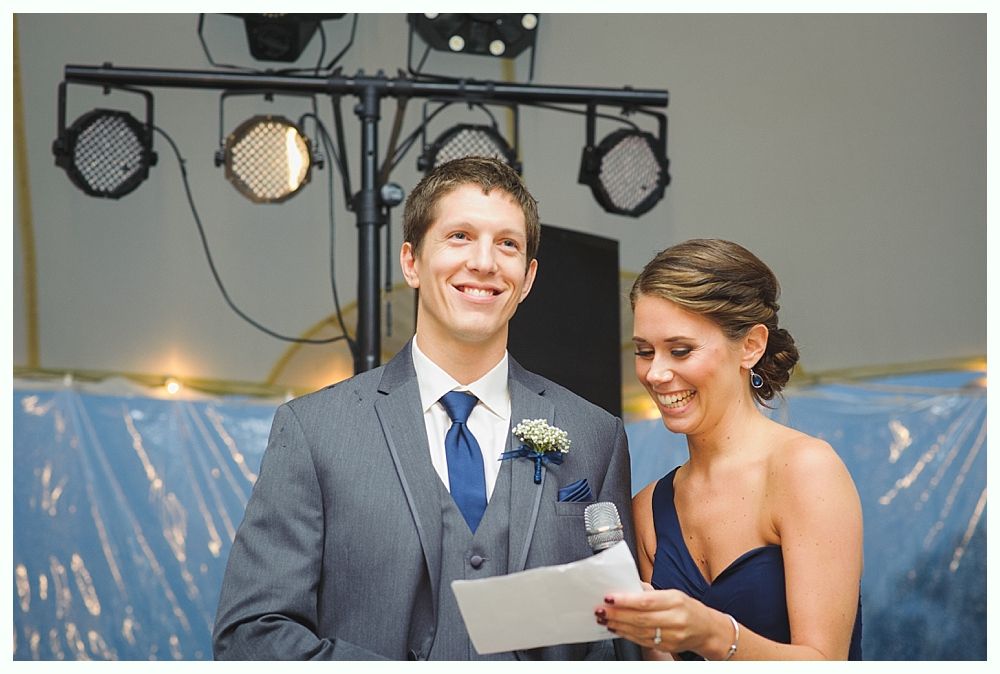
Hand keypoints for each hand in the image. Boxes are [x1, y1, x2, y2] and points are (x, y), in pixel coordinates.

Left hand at [594, 587, 716, 656]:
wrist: (706, 629)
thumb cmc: (687, 608)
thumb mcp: (672, 593)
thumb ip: (649, 591)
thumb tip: (626, 586)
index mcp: (675, 601)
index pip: (646, 601)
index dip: (626, 601)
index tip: (609, 598)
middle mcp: (674, 619)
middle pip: (640, 618)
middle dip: (617, 614)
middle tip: (600, 610)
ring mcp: (671, 636)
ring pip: (639, 631)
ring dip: (618, 625)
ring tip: (604, 619)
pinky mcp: (667, 646)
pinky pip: (642, 641)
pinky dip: (626, 634)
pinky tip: (616, 628)